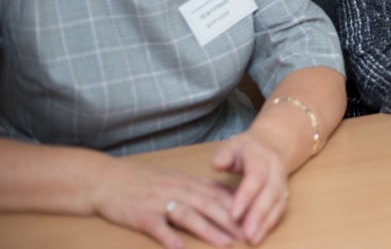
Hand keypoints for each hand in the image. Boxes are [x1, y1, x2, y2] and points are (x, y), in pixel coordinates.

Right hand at [91, 157, 240, 248]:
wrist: (104, 179)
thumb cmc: (140, 181)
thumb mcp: (172, 178)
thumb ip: (196, 187)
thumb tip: (222, 196)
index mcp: (186, 182)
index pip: (218, 194)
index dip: (238, 207)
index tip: (256, 219)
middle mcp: (177, 190)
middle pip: (209, 205)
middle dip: (232, 221)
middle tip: (249, 235)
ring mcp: (158, 202)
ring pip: (188, 215)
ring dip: (208, 230)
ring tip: (225, 243)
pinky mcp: (140, 215)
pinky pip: (157, 226)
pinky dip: (169, 237)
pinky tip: (179, 248)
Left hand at [210, 131, 289, 244]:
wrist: (274, 143)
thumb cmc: (246, 148)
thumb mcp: (232, 145)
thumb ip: (223, 155)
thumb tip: (217, 165)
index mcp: (260, 155)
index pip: (256, 175)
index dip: (246, 195)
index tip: (234, 214)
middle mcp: (275, 167)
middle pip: (271, 191)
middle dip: (259, 214)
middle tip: (246, 233)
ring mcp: (282, 179)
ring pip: (278, 201)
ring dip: (267, 222)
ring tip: (253, 239)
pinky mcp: (284, 191)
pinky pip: (281, 208)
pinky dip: (271, 223)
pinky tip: (259, 235)